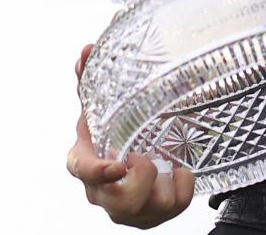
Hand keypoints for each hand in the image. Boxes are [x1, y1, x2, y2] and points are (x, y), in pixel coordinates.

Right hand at [66, 43, 194, 227]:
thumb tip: (88, 50)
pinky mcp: (151, 217)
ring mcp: (127, 209)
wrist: (136, 155)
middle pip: (119, 201)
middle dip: (141, 179)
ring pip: (148, 209)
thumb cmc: (113, 132)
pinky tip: (179, 171)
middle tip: (149, 156)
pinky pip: (173, 209)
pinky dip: (183, 188)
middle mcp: (103, 192)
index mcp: (86, 161)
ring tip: (166, 161)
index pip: (82, 171)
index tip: (118, 164)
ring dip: (163, 183)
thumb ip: (93, 79)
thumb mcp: (102, 107)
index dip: (98, 171)